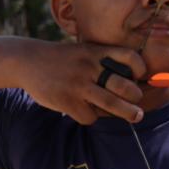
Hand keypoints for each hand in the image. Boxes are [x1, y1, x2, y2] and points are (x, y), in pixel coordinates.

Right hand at [13, 39, 145, 124]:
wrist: (28, 61)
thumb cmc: (65, 59)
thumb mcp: (85, 51)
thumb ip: (104, 62)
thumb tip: (133, 83)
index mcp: (96, 52)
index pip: (129, 57)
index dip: (140, 68)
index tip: (140, 77)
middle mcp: (89, 67)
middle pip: (124, 86)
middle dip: (136, 97)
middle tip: (138, 104)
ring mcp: (78, 84)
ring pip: (111, 103)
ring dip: (128, 112)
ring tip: (136, 116)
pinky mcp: (66, 101)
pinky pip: (90, 116)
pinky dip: (93, 117)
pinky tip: (88, 111)